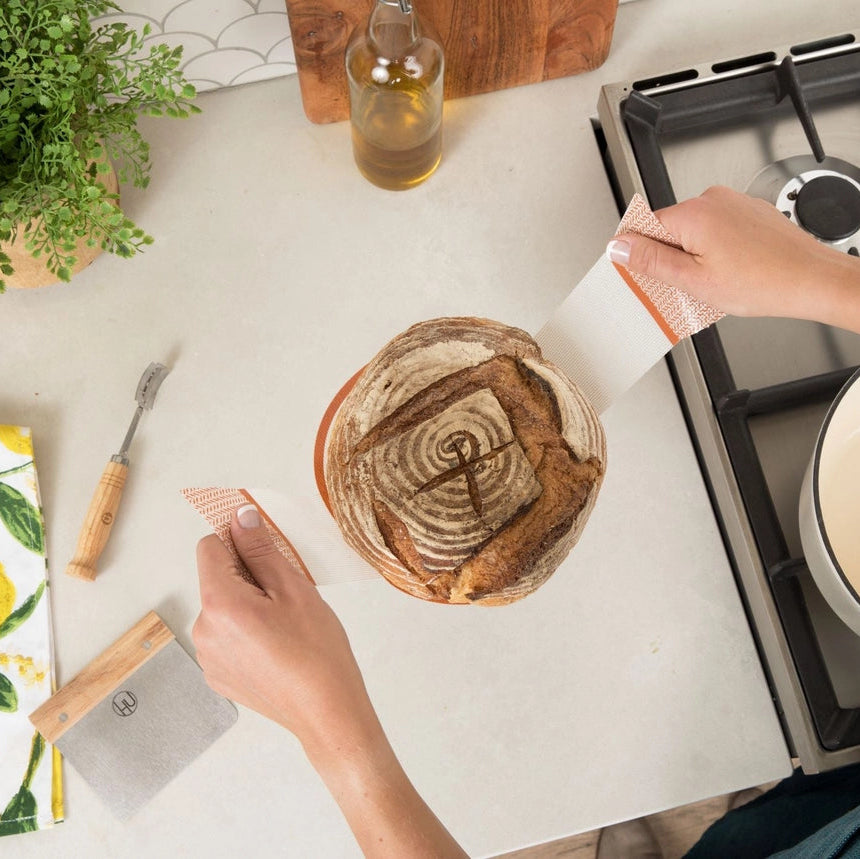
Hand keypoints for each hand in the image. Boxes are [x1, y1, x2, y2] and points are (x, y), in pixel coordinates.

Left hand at [192, 504, 380, 757]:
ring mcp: (207, 657)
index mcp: (219, 604)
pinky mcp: (217, 675)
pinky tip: (274, 647)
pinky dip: (244, 632)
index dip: (238, 542)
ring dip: (245, 605)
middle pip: (215, 579)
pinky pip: (224, 636)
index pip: (209, 547)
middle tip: (285, 597)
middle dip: (246, 576)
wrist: (326, 711)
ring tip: (282, 626)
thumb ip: (261, 549)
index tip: (265, 553)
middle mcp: (203, 630)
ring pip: (221, 608)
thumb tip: (240, 517)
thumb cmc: (317, 650)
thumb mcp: (294, 588)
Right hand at [608, 185, 859, 331]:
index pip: (643, 227)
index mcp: (693, 213)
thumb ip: (651, 261)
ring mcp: (732, 203)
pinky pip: (716, 230)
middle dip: (668, 258)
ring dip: (692, 256)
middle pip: (667, 229)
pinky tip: (729, 272)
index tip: (643, 274)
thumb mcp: (693, 280)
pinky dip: (714, 251)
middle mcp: (712, 200)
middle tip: (684, 286)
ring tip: (713, 281)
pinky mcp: (748, 212)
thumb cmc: (764, 282)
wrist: (812, 280)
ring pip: (692, 231)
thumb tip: (620, 247)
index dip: (639, 254)